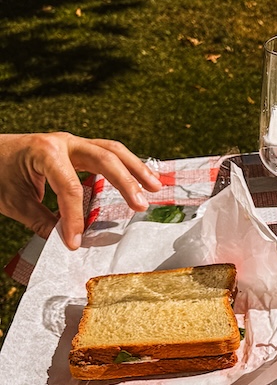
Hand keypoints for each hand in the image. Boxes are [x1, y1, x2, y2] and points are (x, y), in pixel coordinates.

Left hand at [0, 133, 161, 248]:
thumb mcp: (14, 201)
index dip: (74, 217)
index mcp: (44, 152)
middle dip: (124, 183)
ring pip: (112, 150)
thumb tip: (66, 241)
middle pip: (104, 158)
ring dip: (135, 169)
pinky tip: (141, 180)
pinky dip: (126, 166)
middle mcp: (63, 142)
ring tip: (155, 187)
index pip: (69, 187)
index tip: (74, 242)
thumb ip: (41, 221)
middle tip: (140, 207)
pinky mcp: (76, 148)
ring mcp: (72, 142)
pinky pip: (107, 153)